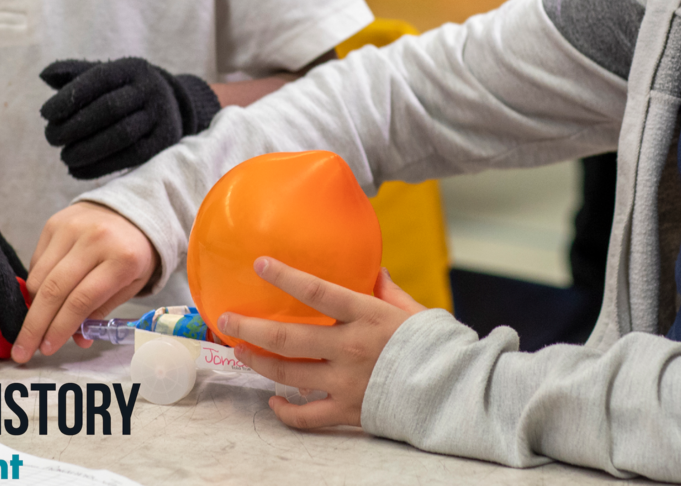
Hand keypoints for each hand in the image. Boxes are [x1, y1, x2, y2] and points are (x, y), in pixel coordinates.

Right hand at [11, 200, 159, 361]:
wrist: (132, 209)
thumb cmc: (133, 252)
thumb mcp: (130, 284)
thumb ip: (101, 311)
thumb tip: (76, 340)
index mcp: (121, 258)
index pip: (81, 300)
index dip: (60, 328)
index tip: (47, 349)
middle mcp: (95, 239)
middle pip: (54, 290)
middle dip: (35, 326)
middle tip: (23, 350)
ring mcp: (72, 228)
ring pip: (39, 277)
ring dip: (32, 308)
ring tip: (33, 327)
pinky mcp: (55, 222)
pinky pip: (36, 262)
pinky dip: (35, 285)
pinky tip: (43, 296)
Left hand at [39, 58, 220, 178]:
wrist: (171, 105)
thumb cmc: (124, 90)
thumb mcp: (107, 75)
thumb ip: (75, 73)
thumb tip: (44, 75)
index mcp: (133, 68)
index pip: (99, 79)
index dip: (70, 97)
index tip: (45, 114)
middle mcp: (150, 89)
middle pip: (109, 108)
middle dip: (75, 126)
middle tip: (51, 138)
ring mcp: (160, 116)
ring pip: (121, 135)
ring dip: (87, 149)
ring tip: (64, 157)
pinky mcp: (163, 142)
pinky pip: (130, 157)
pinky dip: (100, 166)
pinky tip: (77, 171)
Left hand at [218, 258, 426, 428]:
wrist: (453, 393)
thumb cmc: (435, 345)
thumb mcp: (411, 310)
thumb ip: (387, 290)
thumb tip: (373, 269)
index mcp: (365, 315)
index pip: (316, 291)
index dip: (285, 276)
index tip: (259, 264)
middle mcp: (350, 347)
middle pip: (288, 337)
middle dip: (252, 327)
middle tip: (227, 319)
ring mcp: (346, 381)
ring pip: (290, 374)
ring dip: (258, 362)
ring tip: (239, 350)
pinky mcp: (348, 411)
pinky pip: (308, 416)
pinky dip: (286, 410)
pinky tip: (272, 400)